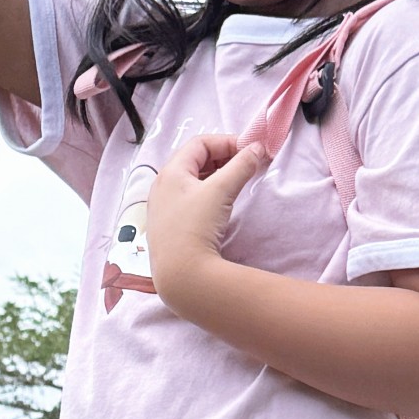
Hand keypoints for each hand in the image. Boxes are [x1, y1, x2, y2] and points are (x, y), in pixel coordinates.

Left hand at [145, 132, 268, 309]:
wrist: (181, 276)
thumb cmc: (197, 227)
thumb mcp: (221, 190)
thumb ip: (241, 166)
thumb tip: (257, 149)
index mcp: (170, 172)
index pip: (200, 143)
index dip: (227, 142)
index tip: (249, 151)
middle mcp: (161, 186)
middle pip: (194, 161)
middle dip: (223, 159)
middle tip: (246, 166)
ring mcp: (162, 208)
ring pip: (192, 182)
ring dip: (215, 178)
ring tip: (236, 184)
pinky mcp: (167, 228)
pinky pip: (188, 201)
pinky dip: (206, 195)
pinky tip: (219, 207)